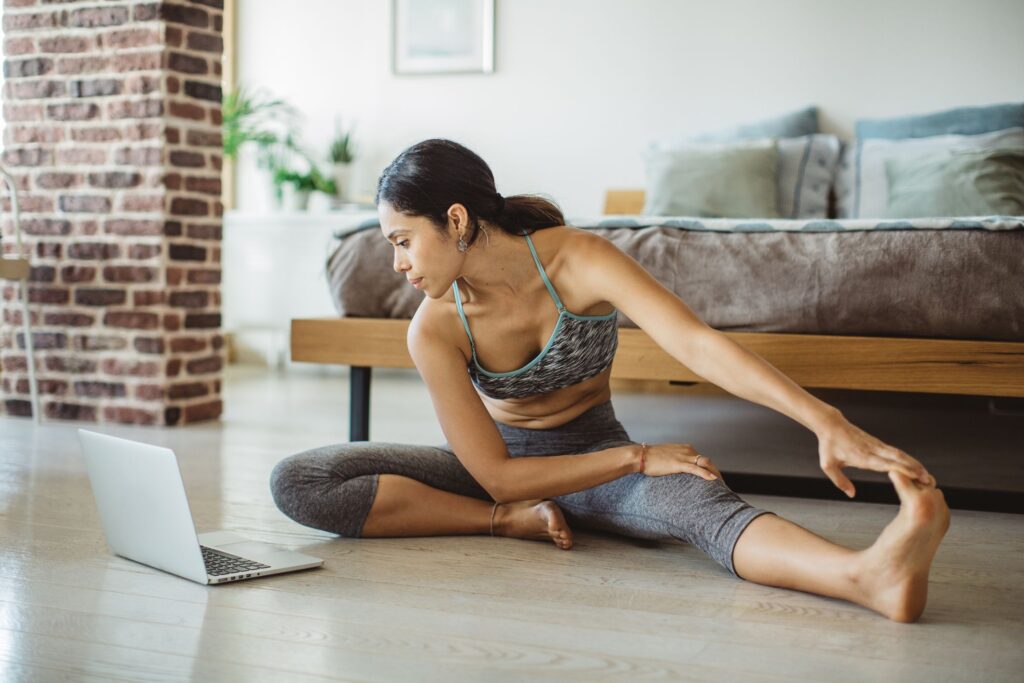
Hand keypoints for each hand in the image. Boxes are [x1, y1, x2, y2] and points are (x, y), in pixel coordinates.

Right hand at [640, 442, 721, 481]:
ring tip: (722, 485)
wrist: (641, 456)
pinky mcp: (679, 463)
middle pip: (707, 461)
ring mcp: (684, 456)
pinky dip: (706, 474)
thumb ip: (676, 461)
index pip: (703, 459)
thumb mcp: (667, 457)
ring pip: (705, 464)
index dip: (711, 469)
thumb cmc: (650, 458)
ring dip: (715, 474)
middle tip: (723, 485)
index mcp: (685, 448)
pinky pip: (696, 469)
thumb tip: (678, 470)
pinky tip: (714, 480)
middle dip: (716, 472)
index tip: (715, 478)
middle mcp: (688, 450)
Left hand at [817, 416, 932, 497]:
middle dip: (914, 468)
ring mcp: (876, 445)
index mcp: (862, 456)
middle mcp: (872, 450)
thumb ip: (840, 481)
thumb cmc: (829, 446)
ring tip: (927, 475)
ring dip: (913, 463)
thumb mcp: (828, 465)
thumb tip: (852, 495)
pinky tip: (915, 466)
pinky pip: (895, 451)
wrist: (831, 425)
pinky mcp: (877, 443)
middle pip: (897, 459)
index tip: (915, 476)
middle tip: (928, 480)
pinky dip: (907, 458)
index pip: (885, 464)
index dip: (901, 469)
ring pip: (899, 454)